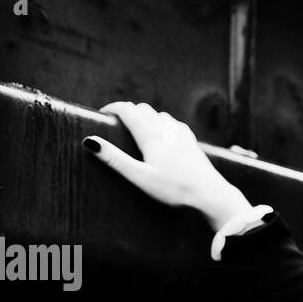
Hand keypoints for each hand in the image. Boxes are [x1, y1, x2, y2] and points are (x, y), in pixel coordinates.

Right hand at [84, 101, 252, 232]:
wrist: (210, 193)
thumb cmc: (174, 188)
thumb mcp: (141, 177)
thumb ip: (116, 160)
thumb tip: (91, 142)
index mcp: (152, 136)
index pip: (128, 110)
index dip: (113, 108)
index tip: (102, 113)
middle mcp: (167, 128)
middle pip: (143, 109)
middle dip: (128, 111)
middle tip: (116, 123)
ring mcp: (181, 133)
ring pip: (158, 114)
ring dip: (145, 116)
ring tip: (136, 128)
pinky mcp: (191, 140)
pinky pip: (172, 123)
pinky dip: (160, 122)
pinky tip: (161, 134)